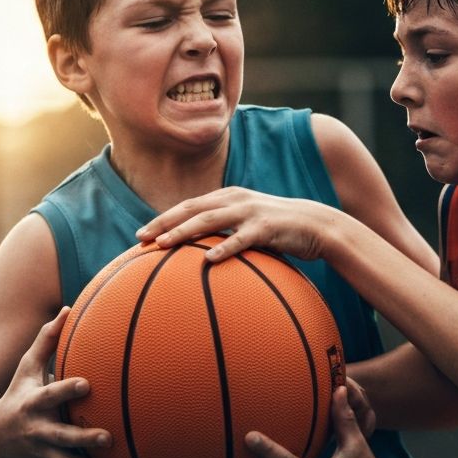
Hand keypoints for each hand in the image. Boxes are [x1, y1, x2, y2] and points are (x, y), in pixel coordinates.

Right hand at [0, 308, 126, 457]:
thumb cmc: (14, 397)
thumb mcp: (24, 370)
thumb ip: (45, 340)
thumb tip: (67, 308)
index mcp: (32, 404)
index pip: (50, 395)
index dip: (66, 389)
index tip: (87, 384)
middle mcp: (37, 431)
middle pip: (61, 437)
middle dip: (82, 439)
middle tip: (107, 437)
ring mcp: (44, 454)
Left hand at [136, 187, 337, 262]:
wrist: (317, 225)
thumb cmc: (279, 230)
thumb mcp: (249, 225)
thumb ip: (226, 232)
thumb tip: (200, 254)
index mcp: (228, 198)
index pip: (188, 206)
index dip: (163, 218)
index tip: (142, 234)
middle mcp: (235, 200)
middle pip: (192, 209)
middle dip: (164, 222)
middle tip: (140, 238)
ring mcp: (250, 212)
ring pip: (210, 220)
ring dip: (184, 232)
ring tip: (164, 244)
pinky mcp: (266, 227)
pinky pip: (241, 239)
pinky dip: (224, 248)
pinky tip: (208, 260)